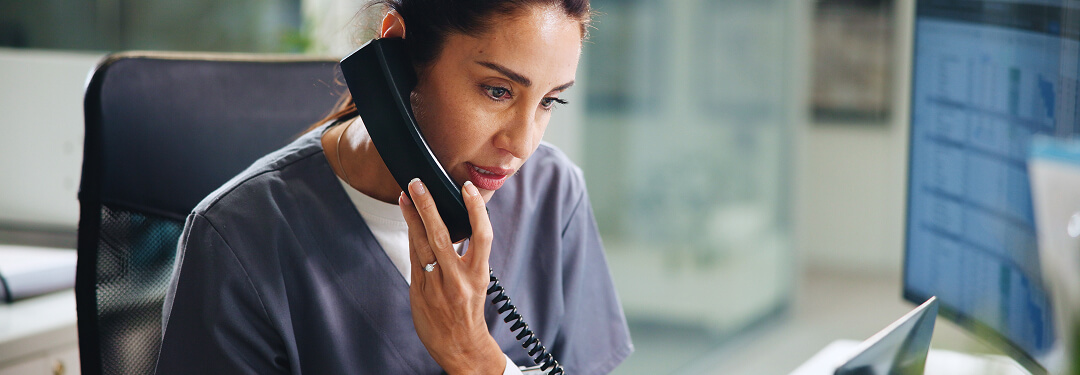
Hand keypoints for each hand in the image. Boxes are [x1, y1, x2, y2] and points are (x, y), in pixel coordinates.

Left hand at [399, 178, 503, 374]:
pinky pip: (415, 258)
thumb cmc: (470, 311)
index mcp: (478, 275)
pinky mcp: (419, 292)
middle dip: (428, 205)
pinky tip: (409, 222)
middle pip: (441, 235)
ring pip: (421, 244)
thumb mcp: (477, 282)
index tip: (467, 188)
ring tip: (406, 196)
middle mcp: (457, 279)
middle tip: (418, 183)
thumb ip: (466, 256)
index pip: (481, 236)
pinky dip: (412, 238)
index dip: (475, 209)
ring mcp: (436, 286)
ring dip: (412, 217)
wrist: (460, 347)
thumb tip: (455, 225)